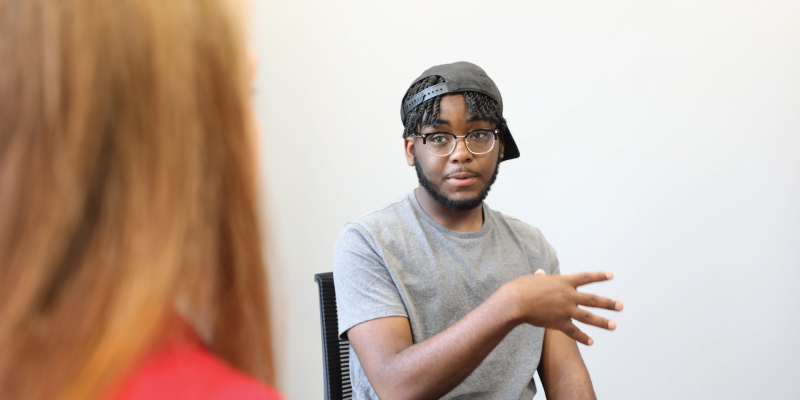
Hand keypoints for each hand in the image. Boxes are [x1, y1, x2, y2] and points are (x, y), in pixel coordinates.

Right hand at [502, 270, 622, 344]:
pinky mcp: (559, 323)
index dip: (599, 276)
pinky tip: (591, 342)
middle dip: (608, 303)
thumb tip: (540, 273)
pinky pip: (574, 332)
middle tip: (620, 306)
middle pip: (593, 299)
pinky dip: (583, 338)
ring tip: (614, 325)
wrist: (516, 302)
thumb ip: (541, 278)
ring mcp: (565, 310)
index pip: (586, 277)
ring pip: (588, 317)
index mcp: (564, 281)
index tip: (611, 275)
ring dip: (602, 322)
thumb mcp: (533, 279)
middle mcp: (568, 295)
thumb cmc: (521, 287)